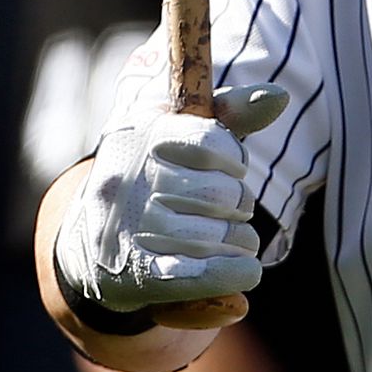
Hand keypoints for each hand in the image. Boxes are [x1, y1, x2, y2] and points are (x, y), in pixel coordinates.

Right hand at [53, 83, 288, 321]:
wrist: (91, 237)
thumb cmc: (155, 173)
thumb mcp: (183, 130)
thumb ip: (231, 112)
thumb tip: (280, 96)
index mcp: (142, 137)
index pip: (209, 143)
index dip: (234, 160)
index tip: (232, 169)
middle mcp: (130, 183)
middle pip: (217, 195)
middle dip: (240, 204)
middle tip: (236, 210)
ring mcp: (130, 231)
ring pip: (211, 238)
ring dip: (239, 241)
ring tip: (238, 240)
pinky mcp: (136, 275)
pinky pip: (192, 276)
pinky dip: (228, 274)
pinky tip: (246, 272)